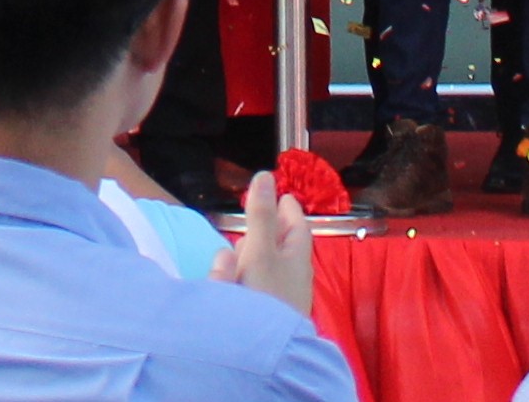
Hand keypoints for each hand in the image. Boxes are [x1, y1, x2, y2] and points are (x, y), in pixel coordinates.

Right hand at [216, 170, 316, 313]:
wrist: (265, 353)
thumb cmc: (267, 297)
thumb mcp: (261, 249)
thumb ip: (260, 215)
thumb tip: (265, 175)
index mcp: (297, 257)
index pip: (297, 225)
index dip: (287, 208)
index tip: (281, 193)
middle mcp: (292, 276)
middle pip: (283, 247)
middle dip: (269, 231)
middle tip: (258, 218)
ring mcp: (279, 296)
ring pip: (267, 267)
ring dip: (255, 254)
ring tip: (241, 247)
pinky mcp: (265, 313)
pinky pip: (257, 286)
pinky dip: (247, 276)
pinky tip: (232, 276)